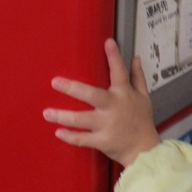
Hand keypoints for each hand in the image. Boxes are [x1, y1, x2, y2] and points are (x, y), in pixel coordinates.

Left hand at [43, 38, 160, 166]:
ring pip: (81, 119)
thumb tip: (136, 58)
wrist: (144, 149)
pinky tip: (58, 132)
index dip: (114, 57)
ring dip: (63, 116)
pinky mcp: (102, 141)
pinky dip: (70, 136)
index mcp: (124, 94)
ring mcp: (107, 125)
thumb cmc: (142, 121)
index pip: (120, 72)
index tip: (107, 42)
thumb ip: (138, 77)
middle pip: (92, 95)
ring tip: (47, 112)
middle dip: (73, 88)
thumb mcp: (144, 97)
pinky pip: (82, 139)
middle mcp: (114, 108)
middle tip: (55, 82)